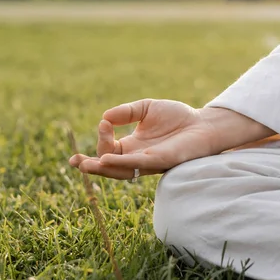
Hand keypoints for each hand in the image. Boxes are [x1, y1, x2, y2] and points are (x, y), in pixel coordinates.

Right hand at [69, 99, 273, 179]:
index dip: (100, 141)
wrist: (204, 123)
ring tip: (85, 165)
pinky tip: (108, 160)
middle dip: (91, 166)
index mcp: (132, 146)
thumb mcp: (146, 108)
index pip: (108, 150)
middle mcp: (138, 158)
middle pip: (109, 167)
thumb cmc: (178, 117)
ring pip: (121, 171)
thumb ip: (126, 112)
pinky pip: (139, 166)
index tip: (103, 125)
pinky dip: (122, 163)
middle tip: (75, 162)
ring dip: (102, 168)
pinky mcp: (161, 161)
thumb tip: (104, 117)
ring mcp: (149, 162)